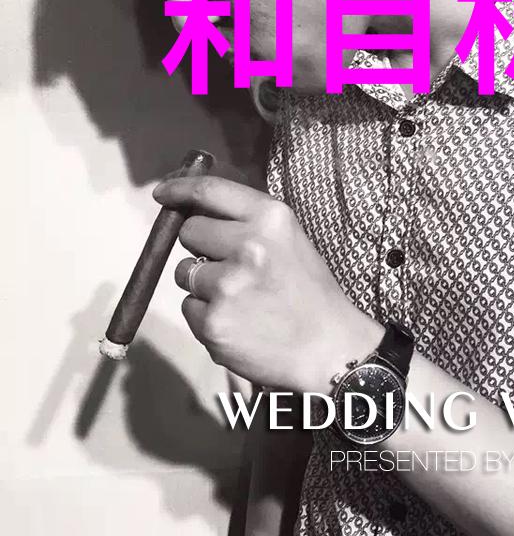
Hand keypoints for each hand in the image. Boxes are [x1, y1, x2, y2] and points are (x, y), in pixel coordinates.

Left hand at [152, 175, 381, 392]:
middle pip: (189, 231)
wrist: (328, 347)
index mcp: (270, 217)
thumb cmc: (309, 290)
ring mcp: (227, 286)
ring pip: (184, 272)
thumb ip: (248, 222)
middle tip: (227, 264)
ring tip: (237, 298)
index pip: (210, 191)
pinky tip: (236, 322)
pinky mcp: (213, 323)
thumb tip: (198, 209)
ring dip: (200, 284)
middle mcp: (247, 245)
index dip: (179, 189)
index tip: (162, 193)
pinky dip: (205, 315)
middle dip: (199, 246)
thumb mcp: (289, 239)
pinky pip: (189, 308)